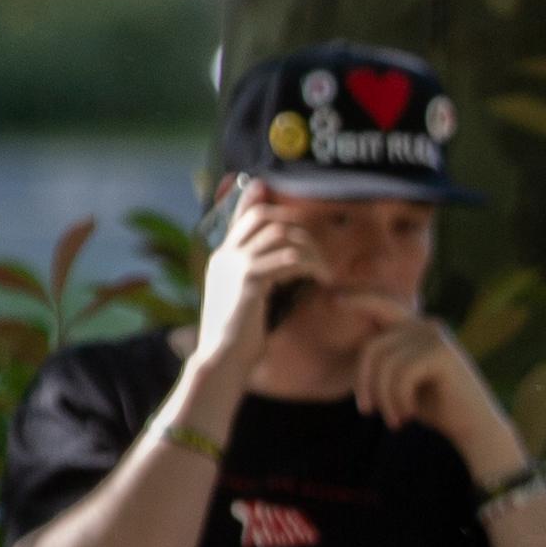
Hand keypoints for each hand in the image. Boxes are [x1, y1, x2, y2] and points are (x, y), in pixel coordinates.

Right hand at [188, 186, 318, 388]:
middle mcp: (226, 257)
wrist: (221, 361)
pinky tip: (322, 280)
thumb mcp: (245, 302)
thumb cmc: (238, 340)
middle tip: (316, 246)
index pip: (241, 218)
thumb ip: (259, 280)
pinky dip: (311, 266)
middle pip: (264, 216)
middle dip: (296, 224)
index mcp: (222, 260)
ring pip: (282, 235)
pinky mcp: (250, 280)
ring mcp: (236, 266)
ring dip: (310, 249)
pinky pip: (289, 259)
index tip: (266, 185)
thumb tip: (286, 270)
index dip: (255, 198)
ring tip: (325, 271)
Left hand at [341, 313, 517, 470]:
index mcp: (418, 328)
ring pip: (384, 363)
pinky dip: (398, 400)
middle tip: (367, 411)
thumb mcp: (405, 381)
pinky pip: (401, 374)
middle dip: (364, 382)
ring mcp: (436, 336)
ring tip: (393, 419)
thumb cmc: (437, 407)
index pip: (384, 306)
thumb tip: (361, 352)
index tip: (334, 300)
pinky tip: (407, 416)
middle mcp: (427, 325)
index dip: (359, 300)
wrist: (476, 428)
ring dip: (383, 398)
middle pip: (373, 346)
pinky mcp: (442, 353)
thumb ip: (389, 362)